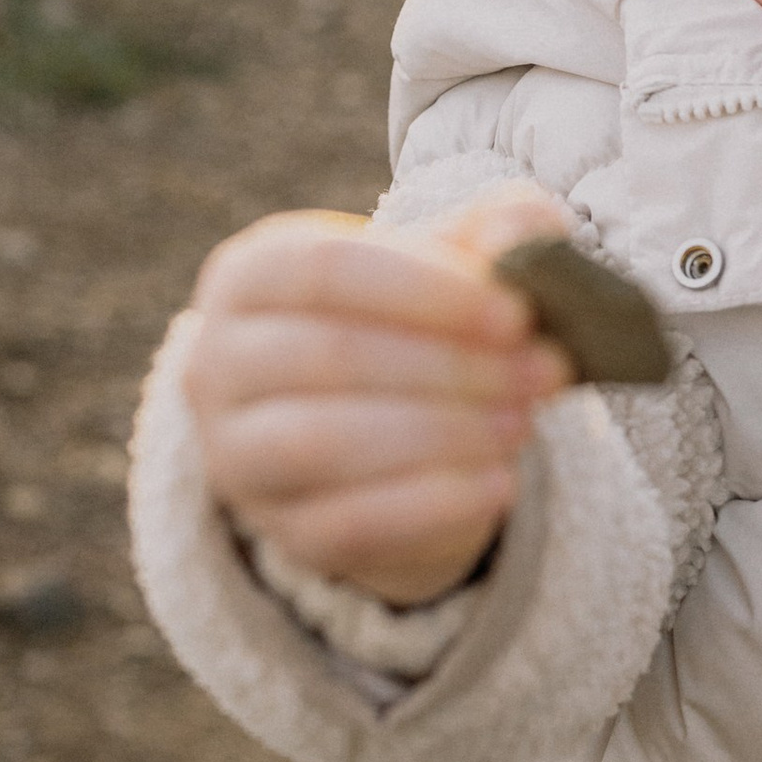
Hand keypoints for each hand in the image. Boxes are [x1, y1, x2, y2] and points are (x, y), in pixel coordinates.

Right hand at [182, 181, 575, 607]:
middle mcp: (218, 362)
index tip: (515, 313)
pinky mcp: (282, 531)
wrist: (381, 435)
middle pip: (329, 355)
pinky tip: (500, 483)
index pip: (324, 270)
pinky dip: (432, 503)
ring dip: (442, 432)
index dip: (425, 291)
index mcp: (250, 274)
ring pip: (326, 442)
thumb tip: (528, 231)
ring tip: (523, 423)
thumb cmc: (412, 324)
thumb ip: (494, 231)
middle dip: (450, 365)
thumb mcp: (449, 266)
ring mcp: (237, 455)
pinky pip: (350, 522)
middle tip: (543, 371)